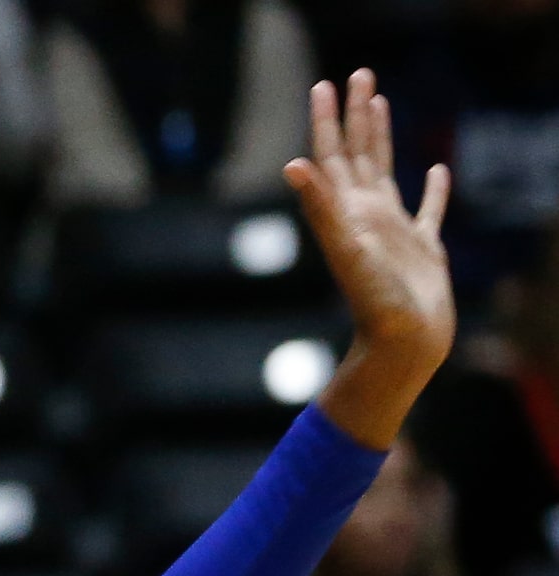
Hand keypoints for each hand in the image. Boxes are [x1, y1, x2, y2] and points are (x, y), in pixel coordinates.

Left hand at [290, 72, 455, 447]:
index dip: (327, 119)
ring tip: (381, 104)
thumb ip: (321, 206)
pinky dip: (434, 189)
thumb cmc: (373, 302)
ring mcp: (394, 231)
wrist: (400, 347)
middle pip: (357, 153)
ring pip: (386, 171)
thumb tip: (292, 165)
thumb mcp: (345, 247)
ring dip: (382, 137)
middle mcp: (366, 216)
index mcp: (347, 212)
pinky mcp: (423, 249)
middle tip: (357, 74)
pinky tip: (439, 170)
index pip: (332, 155)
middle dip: (355, 114)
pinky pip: (429, 210)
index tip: (325, 83)